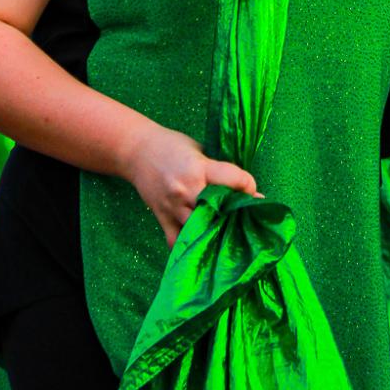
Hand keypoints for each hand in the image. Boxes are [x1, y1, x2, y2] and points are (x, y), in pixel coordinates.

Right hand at [124, 123, 259, 246]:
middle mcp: (186, 190)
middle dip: (237, 213)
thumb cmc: (171, 145)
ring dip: (217, 232)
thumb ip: (217, 168)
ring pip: (201, 229)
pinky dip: (189, 245)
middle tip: (247, 217)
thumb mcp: (198, 149)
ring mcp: (173, 207)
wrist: (136, 151)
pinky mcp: (162, 218)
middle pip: (221, 209)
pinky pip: (176, 241)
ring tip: (229, 233)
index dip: (249, 186)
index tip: (254, 193)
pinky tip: (201, 244)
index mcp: (198, 168)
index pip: (234, 180)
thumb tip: (243, 187)